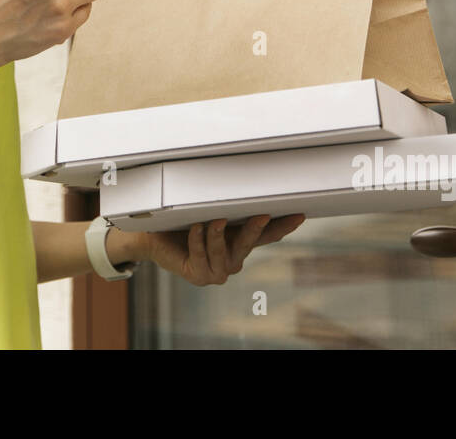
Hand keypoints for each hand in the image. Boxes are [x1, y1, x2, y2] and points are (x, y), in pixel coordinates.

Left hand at [143, 214, 306, 285]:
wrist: (156, 239)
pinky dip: (198, 241)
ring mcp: (217, 270)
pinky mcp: (198, 275)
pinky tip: (196, 228)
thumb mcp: (209, 211)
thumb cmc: (184, 222)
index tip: (299, 214)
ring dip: (218, 235)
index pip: (267, 236)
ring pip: (222, 251)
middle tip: (262, 215)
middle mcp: (233, 260)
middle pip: (248, 243)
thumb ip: (225, 206)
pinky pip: (200, 255)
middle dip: (255, 229)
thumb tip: (241, 181)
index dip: (284, 226)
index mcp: (240, 244)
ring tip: (216, 220)